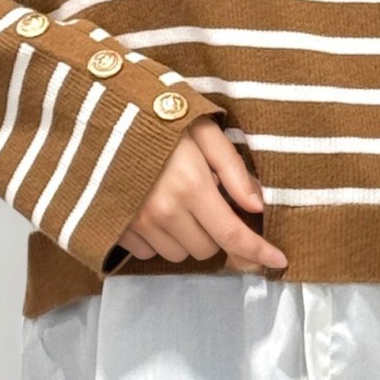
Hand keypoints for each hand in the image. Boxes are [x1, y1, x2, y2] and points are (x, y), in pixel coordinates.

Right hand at [114, 114, 287, 273]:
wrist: (100, 119)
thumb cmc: (158, 119)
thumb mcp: (203, 131)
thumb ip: (233, 169)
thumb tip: (257, 206)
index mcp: (191, 186)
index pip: (233, 234)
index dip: (259, 251)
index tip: (279, 261)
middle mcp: (164, 212)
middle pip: (207, 249)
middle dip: (216, 232)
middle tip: (207, 201)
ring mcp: (138, 224)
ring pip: (179, 254)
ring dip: (187, 237)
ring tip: (177, 201)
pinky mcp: (117, 229)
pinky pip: (149, 253)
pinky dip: (159, 239)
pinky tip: (155, 210)